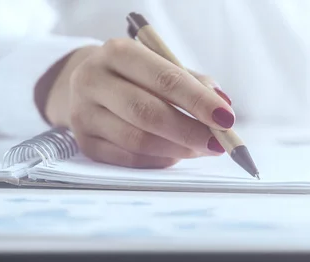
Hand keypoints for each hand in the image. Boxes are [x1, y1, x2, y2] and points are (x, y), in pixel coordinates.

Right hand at [42, 39, 234, 167]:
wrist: (90, 85)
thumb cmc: (138, 77)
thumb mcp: (163, 67)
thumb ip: (195, 84)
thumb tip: (223, 106)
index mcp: (118, 52)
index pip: (164, 79)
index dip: (198, 101)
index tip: (226, 119)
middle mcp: (93, 80)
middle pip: (148, 113)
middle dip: (190, 132)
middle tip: (218, 143)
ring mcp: (83, 114)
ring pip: (138, 140)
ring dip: (178, 149)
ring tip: (201, 149)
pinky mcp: (85, 143)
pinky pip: (130, 159)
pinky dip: (160, 160)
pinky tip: (176, 155)